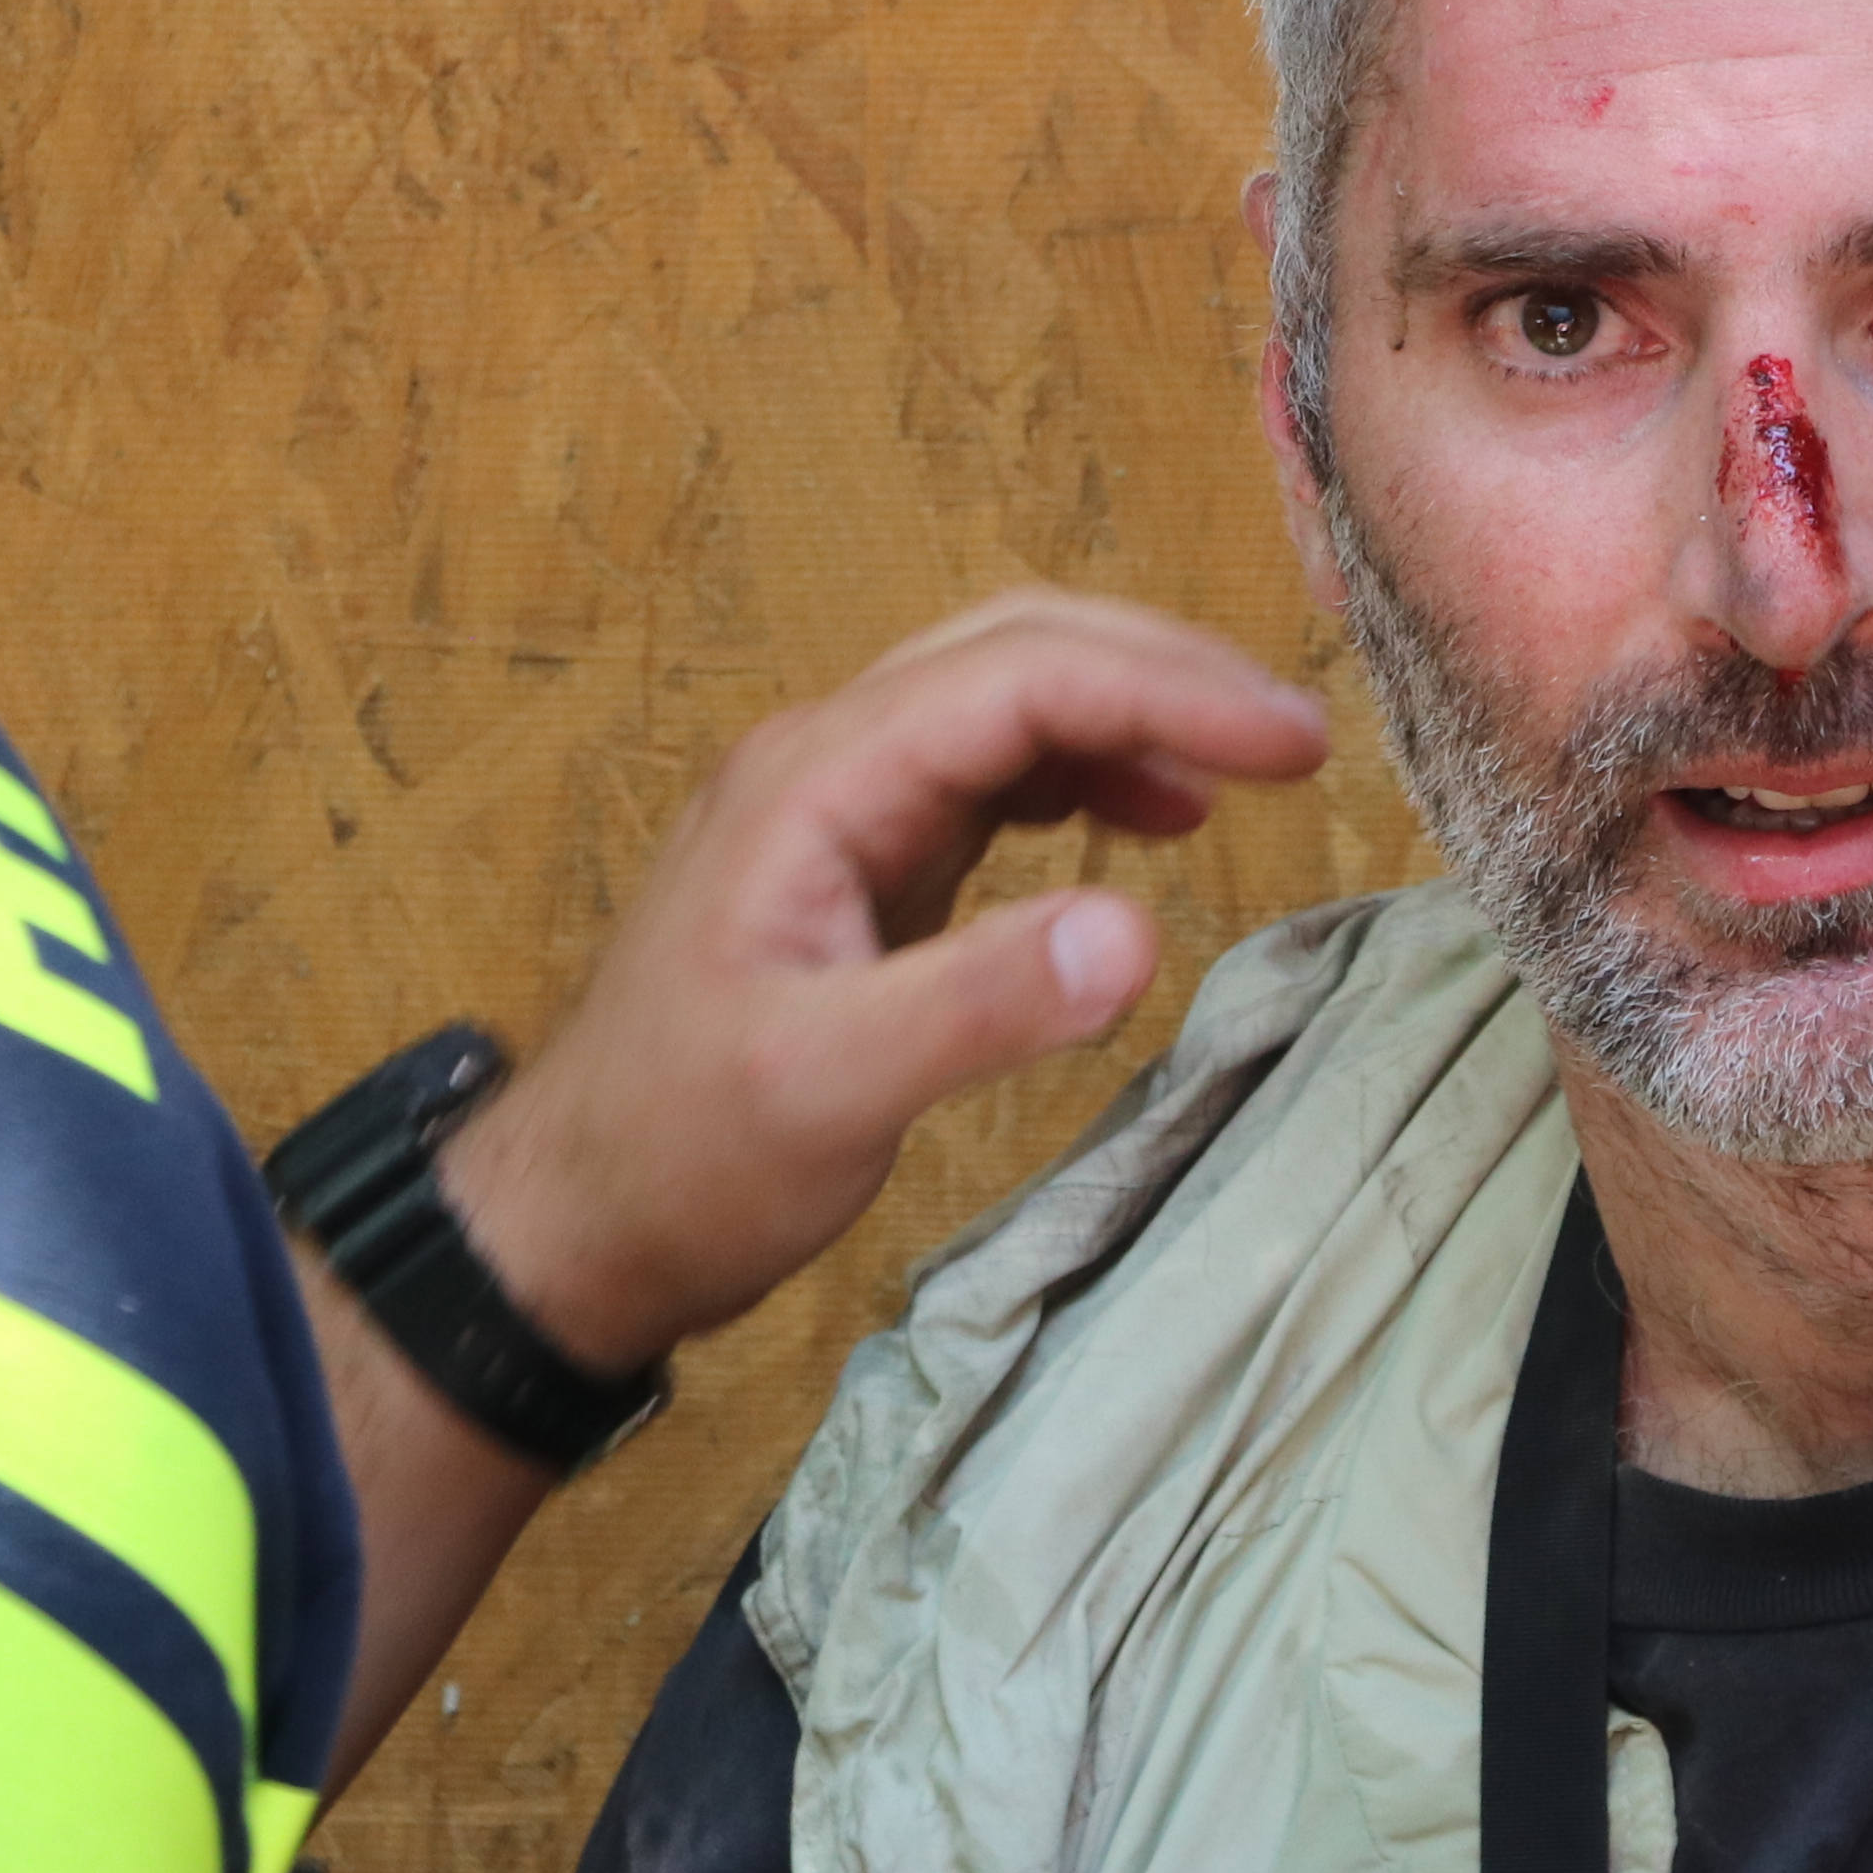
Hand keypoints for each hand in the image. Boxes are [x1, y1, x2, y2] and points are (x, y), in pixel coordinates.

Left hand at [442, 591, 1332, 1369]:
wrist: (573, 1224)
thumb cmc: (683, 1160)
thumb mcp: (830, 1092)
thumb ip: (979, 1006)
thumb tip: (1137, 932)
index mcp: (816, 783)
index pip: (1019, 678)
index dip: (1166, 693)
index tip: (1293, 747)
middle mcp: (828, 764)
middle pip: (1018, 648)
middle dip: (1165, 674)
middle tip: (1298, 741)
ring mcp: (842, 810)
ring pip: (1008, 700)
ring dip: (1131, 714)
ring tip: (1250, 774)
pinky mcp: (862, 864)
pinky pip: (990, 774)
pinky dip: (1085, 773)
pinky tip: (1149, 821)